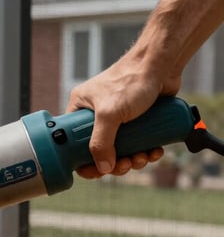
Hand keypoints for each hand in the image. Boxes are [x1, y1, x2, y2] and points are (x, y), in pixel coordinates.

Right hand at [66, 61, 179, 177]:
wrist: (162, 65)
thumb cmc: (131, 80)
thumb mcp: (110, 113)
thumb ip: (102, 142)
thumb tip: (104, 168)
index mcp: (80, 110)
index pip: (73, 143)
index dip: (84, 161)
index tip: (98, 172)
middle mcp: (97, 115)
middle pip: (100, 151)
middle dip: (115, 163)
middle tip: (126, 165)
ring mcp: (118, 118)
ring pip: (121, 150)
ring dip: (133, 160)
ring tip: (143, 157)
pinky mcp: (138, 120)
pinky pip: (138, 143)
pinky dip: (146, 151)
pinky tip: (154, 151)